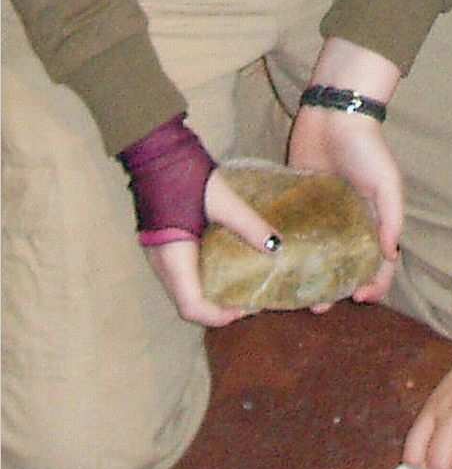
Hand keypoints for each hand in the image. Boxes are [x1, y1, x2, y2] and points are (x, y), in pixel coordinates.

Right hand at [143, 167, 282, 326]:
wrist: (156, 152)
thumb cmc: (186, 176)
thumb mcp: (225, 202)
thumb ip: (250, 225)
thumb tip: (277, 247)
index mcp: (174, 257)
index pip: (192, 306)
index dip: (220, 316)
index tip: (248, 308)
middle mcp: (162, 263)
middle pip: (189, 303)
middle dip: (219, 308)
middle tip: (250, 298)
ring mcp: (160, 254)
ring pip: (185, 289)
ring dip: (212, 293)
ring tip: (243, 284)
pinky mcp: (165, 243)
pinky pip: (184, 273)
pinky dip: (205, 278)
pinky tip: (228, 264)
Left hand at [288, 39, 400, 302]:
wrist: (334, 114)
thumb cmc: (367, 147)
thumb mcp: (387, 182)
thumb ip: (391, 217)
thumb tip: (391, 255)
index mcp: (374, 220)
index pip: (381, 262)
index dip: (376, 283)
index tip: (360, 299)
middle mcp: (349, 222)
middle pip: (346, 265)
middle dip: (336, 288)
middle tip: (318, 305)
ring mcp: (322, 214)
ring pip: (318, 255)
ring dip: (309, 276)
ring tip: (294, 293)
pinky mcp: (297, 202)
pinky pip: (293, 232)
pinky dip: (287, 250)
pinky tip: (275, 265)